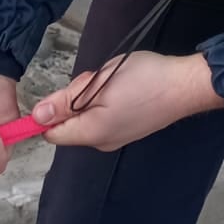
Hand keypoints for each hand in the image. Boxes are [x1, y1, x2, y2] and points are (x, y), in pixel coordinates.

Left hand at [35, 51, 222, 151]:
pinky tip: (123, 88)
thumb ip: (66, 101)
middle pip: (70, 123)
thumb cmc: (146, 81)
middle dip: (75, 99)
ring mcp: (117, 137)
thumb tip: (37, 116)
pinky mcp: (128, 129)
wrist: (186, 85)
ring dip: (91, 96)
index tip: (65, 91)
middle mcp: (102, 142)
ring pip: (87, 117)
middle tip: (97, 81)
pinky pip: (103, 116)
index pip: (52, 133)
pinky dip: (105, 100)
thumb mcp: (100, 83)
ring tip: (113, 81)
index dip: (49, 113)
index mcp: (92, 134)